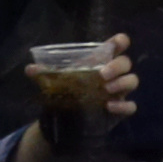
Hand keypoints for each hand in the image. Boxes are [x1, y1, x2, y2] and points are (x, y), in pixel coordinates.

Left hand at [13, 34, 138, 161]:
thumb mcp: (55, 82)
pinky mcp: (120, 110)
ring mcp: (119, 92)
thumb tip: (30, 69)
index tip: (120, 42)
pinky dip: (123, 106)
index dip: (120, 42)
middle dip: (117, 66)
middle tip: (102, 74)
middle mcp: (113, 75)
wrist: (67, 119)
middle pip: (126, 63)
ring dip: (122, 82)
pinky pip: (131, 106)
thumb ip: (44, 74)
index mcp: (100, 62)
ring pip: (132, 81)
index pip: (116, 46)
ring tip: (107, 89)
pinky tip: (109, 106)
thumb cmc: (68, 93)